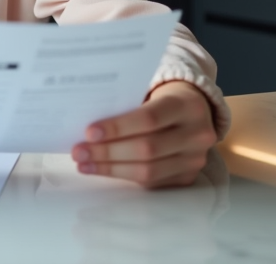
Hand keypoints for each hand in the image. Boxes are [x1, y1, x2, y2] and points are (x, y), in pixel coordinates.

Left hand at [71, 80, 216, 187]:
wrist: (194, 111)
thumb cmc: (162, 99)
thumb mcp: (152, 93)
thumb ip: (126, 107)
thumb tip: (88, 129)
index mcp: (186, 106)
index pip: (149, 118)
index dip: (118, 127)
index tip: (89, 132)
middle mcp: (197, 134)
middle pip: (147, 149)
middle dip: (108, 152)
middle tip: (79, 151)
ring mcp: (195, 159)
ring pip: (148, 171)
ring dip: (110, 169)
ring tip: (84, 163)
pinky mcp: (188, 177)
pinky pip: (151, 182)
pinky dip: (123, 176)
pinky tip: (101, 169)